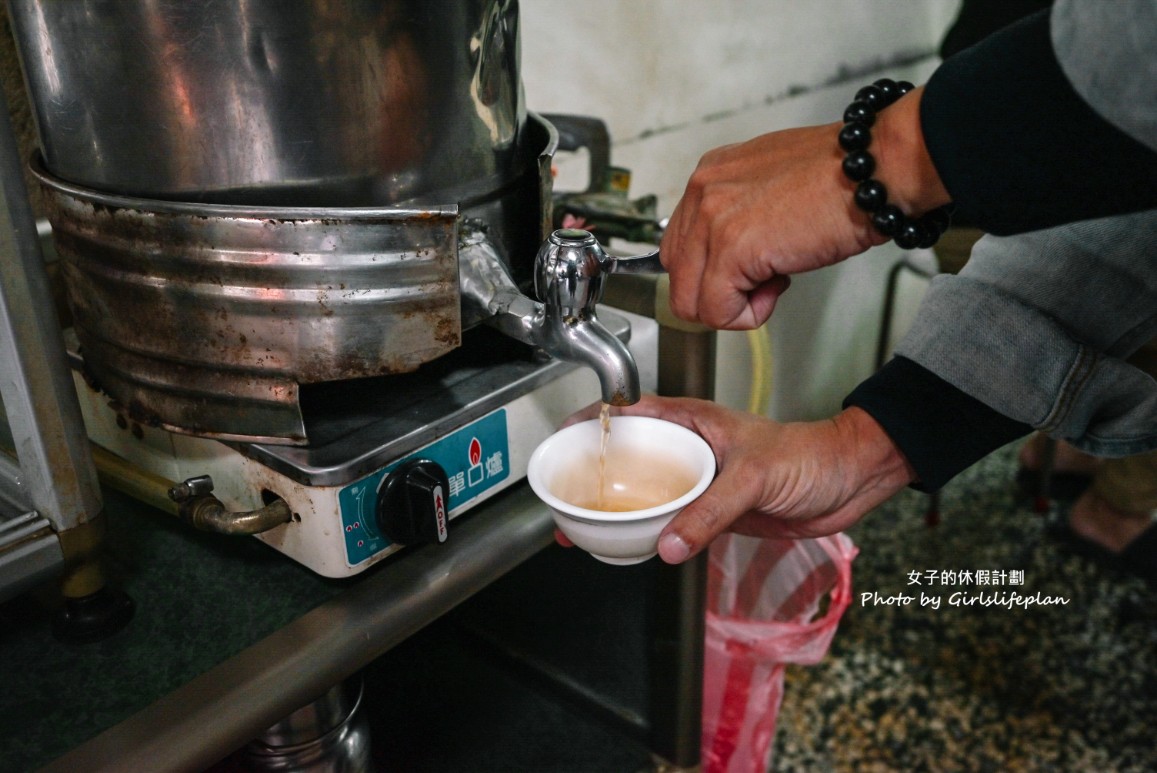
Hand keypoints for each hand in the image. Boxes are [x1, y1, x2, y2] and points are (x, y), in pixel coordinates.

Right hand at [558, 396, 915, 562]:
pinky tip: (632, 547)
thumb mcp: (753, 477)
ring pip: (646, 494)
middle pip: (629, 459)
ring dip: (617, 511)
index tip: (563, 437)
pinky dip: (649, 534)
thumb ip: (710, 510)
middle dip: (594, 475)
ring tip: (584, 529)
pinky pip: (671, 523)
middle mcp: (689, 449)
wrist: (848, 482)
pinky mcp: (713, 513)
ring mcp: (699, 481)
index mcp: (692, 421)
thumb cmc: (809, 455)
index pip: (630, 412)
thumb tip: (668, 542)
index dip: (593, 421)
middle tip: (564, 497)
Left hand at [661, 122, 882, 328]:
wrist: (873, 169)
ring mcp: (712, 220)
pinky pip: (717, 311)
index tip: (749, 268)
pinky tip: (778, 286)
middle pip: (677, 276)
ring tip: (773, 281)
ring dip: (733, 306)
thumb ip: (739, 215)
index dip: (713, 272)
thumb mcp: (770, 185)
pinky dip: (748, 315)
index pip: (679, 247)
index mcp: (709, 177)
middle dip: (717, 293)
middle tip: (762, 280)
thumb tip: (728, 256)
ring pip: (690, 301)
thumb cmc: (839, 177)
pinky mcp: (731, 249)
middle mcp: (702, 192)